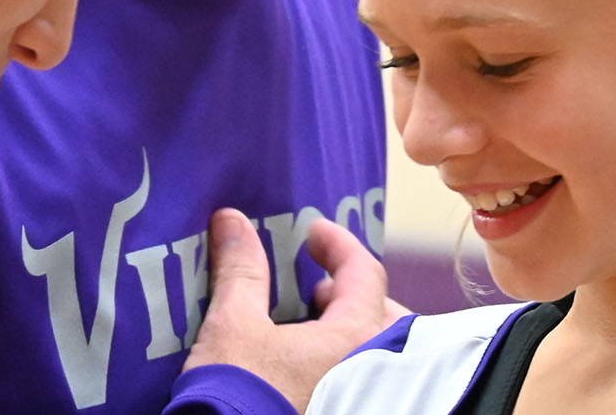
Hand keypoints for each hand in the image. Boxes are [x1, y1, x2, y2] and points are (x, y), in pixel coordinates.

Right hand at [182, 208, 403, 412]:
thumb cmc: (239, 391)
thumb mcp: (232, 325)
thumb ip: (241, 271)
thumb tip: (233, 220)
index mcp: (354, 336)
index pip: (365, 274)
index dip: (339, 245)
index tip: (313, 233)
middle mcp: (372, 368)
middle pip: (383, 316)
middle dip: (352, 295)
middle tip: (316, 289)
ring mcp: (362, 398)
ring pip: (375, 353)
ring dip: (348, 332)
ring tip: (310, 329)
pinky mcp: (345, 413)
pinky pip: (359, 382)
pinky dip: (340, 364)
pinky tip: (305, 369)